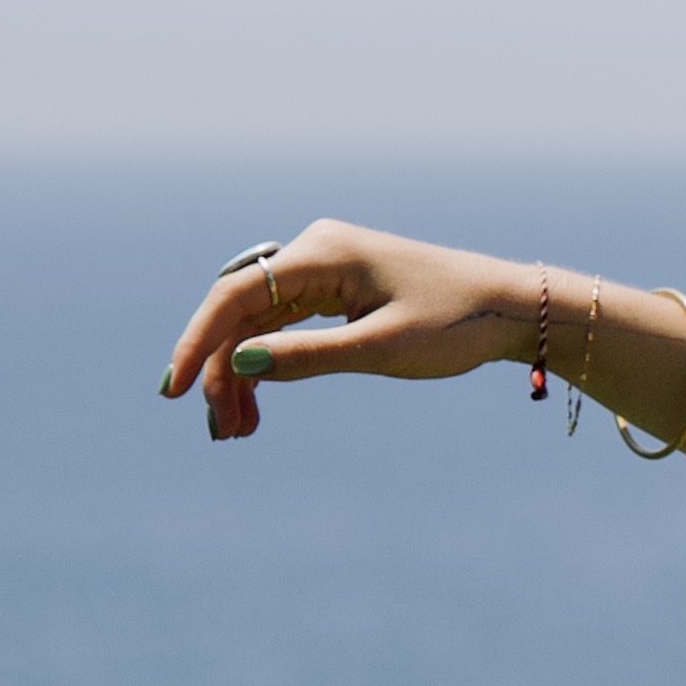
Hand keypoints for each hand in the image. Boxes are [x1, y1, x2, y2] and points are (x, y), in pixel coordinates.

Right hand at [159, 219, 522, 438]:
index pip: (237, 294)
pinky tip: (256, 407)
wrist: (509, 309)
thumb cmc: (456, 323)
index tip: (175, 389)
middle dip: (220, 371)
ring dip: (240, 375)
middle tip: (219, 431)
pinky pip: (280, 328)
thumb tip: (239, 365)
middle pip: (240, 312)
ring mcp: (321, 271)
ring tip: (238, 432)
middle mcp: (314, 252)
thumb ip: (310, 358)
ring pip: (256, 325)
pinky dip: (268, 366)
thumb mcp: (381, 349)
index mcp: (323, 253)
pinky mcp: (332, 293)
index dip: (198, 341)